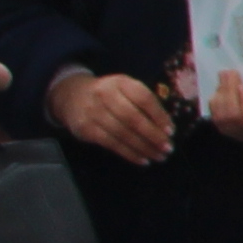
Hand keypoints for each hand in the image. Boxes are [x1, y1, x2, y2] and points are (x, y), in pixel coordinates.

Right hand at [51, 68, 174, 165]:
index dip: (159, 115)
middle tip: (168, 148)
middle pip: (132, 117)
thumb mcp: (124, 89)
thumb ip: (142, 102)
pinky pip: (111, 144)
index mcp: (120, 82)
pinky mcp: (86, 128)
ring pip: (122, 133)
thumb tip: (166, 127)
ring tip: (159, 157)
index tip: (171, 131)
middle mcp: (105, 94)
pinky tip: (143, 160)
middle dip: (153, 135)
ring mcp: (93, 112)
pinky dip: (129, 154)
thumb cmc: (109, 95)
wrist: (71, 95)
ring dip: (143, 148)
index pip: (143, 98)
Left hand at [199, 64, 242, 146]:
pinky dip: (216, 101)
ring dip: (221, 94)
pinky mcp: (228, 130)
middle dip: (229, 92)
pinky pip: (216, 117)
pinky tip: (220, 88)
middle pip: (235, 117)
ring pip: (222, 118)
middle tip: (230, 72)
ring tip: (224, 75)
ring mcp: (240, 134)